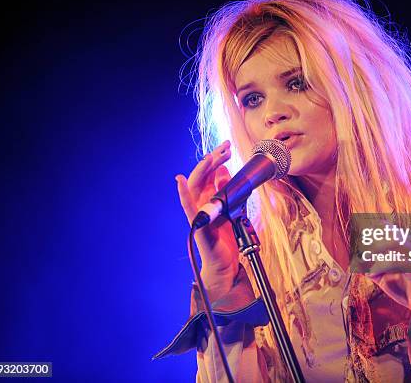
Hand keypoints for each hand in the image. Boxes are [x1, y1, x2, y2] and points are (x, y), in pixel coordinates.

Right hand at [175, 140, 238, 299]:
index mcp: (207, 199)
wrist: (224, 264)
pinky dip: (183, 193)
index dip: (215, 159)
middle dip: (212, 159)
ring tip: (212, 156)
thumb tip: (224, 171)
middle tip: (224, 146)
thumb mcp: (231, 209)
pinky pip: (188, 207)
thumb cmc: (225, 239)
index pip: (208, 174)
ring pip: (193, 186)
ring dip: (202, 170)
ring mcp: (196, 213)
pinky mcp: (197, 225)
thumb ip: (226, 191)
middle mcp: (199, 204)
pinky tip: (180, 181)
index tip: (225, 147)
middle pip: (201, 176)